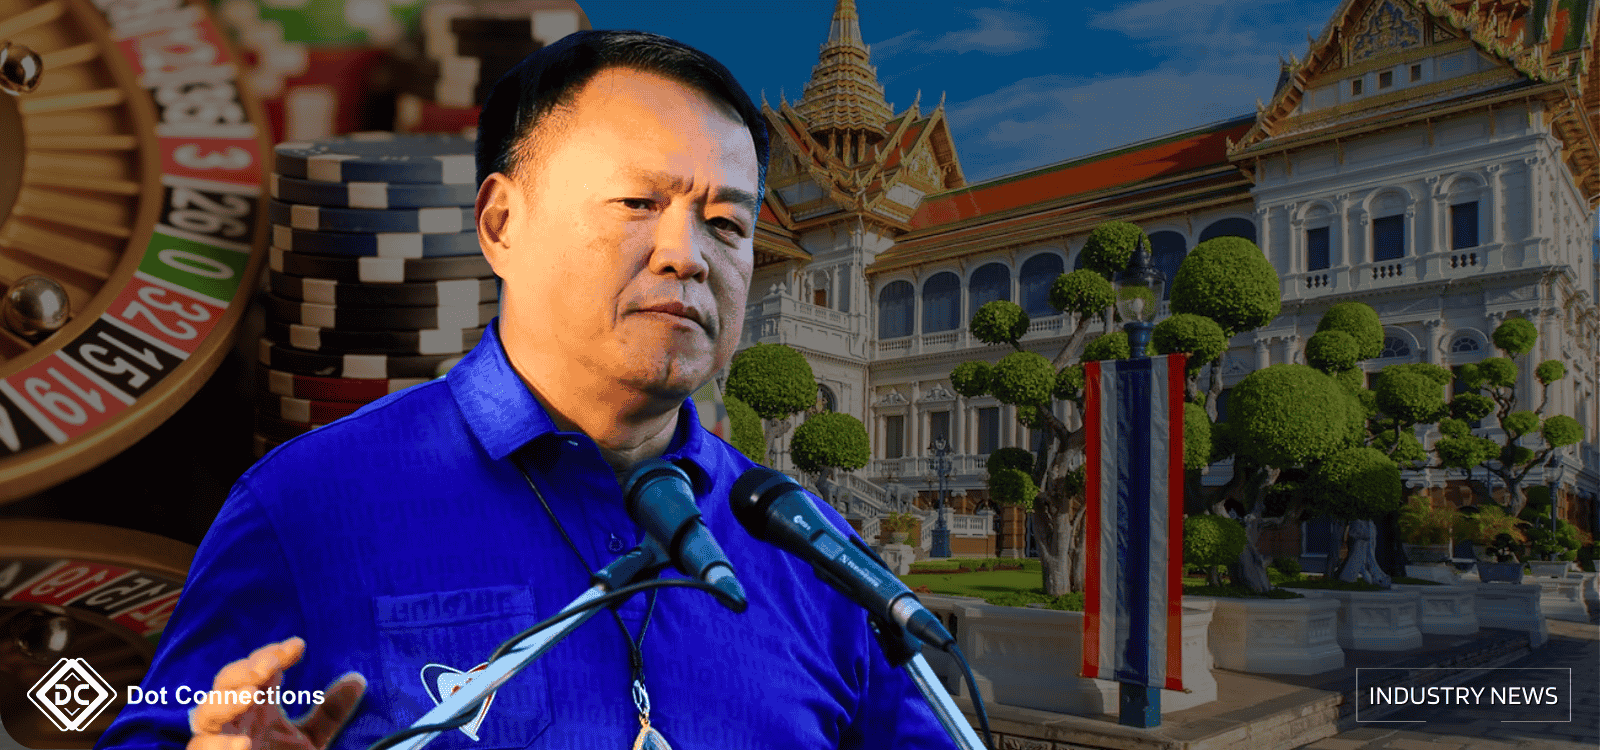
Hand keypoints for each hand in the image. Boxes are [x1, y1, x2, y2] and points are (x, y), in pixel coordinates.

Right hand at [187, 637, 365, 749]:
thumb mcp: (310, 738)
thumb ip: (329, 712)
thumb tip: (357, 679)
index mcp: (256, 703)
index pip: (260, 668)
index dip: (273, 653)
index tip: (298, 646)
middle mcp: (235, 716)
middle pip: (227, 681)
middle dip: (245, 670)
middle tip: (269, 665)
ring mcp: (219, 738)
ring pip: (206, 713)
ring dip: (226, 701)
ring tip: (250, 695)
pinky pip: (204, 748)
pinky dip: (219, 745)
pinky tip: (243, 743)